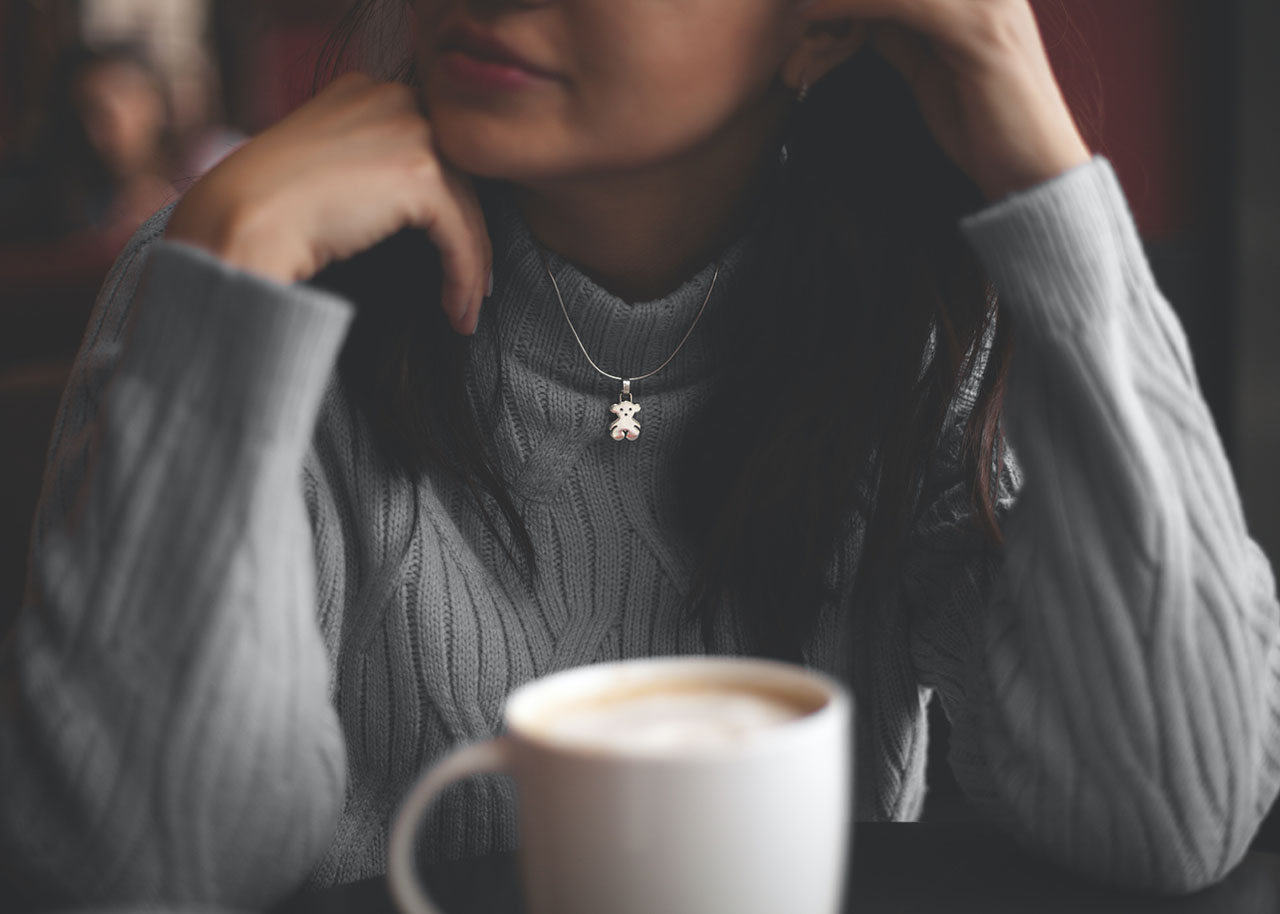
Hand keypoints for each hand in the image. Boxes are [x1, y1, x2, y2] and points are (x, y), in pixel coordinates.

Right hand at [165, 72, 490, 334]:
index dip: (446, 204)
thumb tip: (406, 207)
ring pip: (466, 208)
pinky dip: (465, 278)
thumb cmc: (268, 209)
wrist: (240, 221)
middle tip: (471, 287)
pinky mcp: (419, 174)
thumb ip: (365, 167)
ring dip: (470, 267)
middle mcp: (392, 98)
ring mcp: (409, 130)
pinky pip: (462, 236)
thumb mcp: (324, 169)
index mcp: (366, 92)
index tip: (450, 248)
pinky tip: (457, 311)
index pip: (430, 149)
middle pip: (457, 176)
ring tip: (463, 310)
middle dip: (467, 236)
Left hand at [802, 0, 1091, 201]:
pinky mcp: (976, 29)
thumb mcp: (929, 67)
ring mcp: (985, 1)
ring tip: (790, 11)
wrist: (1031, 169)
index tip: (800, 2)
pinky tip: (811, 18)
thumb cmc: (982, 124)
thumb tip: (859, 17)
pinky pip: (901, 4)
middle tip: (787, 5)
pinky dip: (851, 8)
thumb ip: (900, 33)